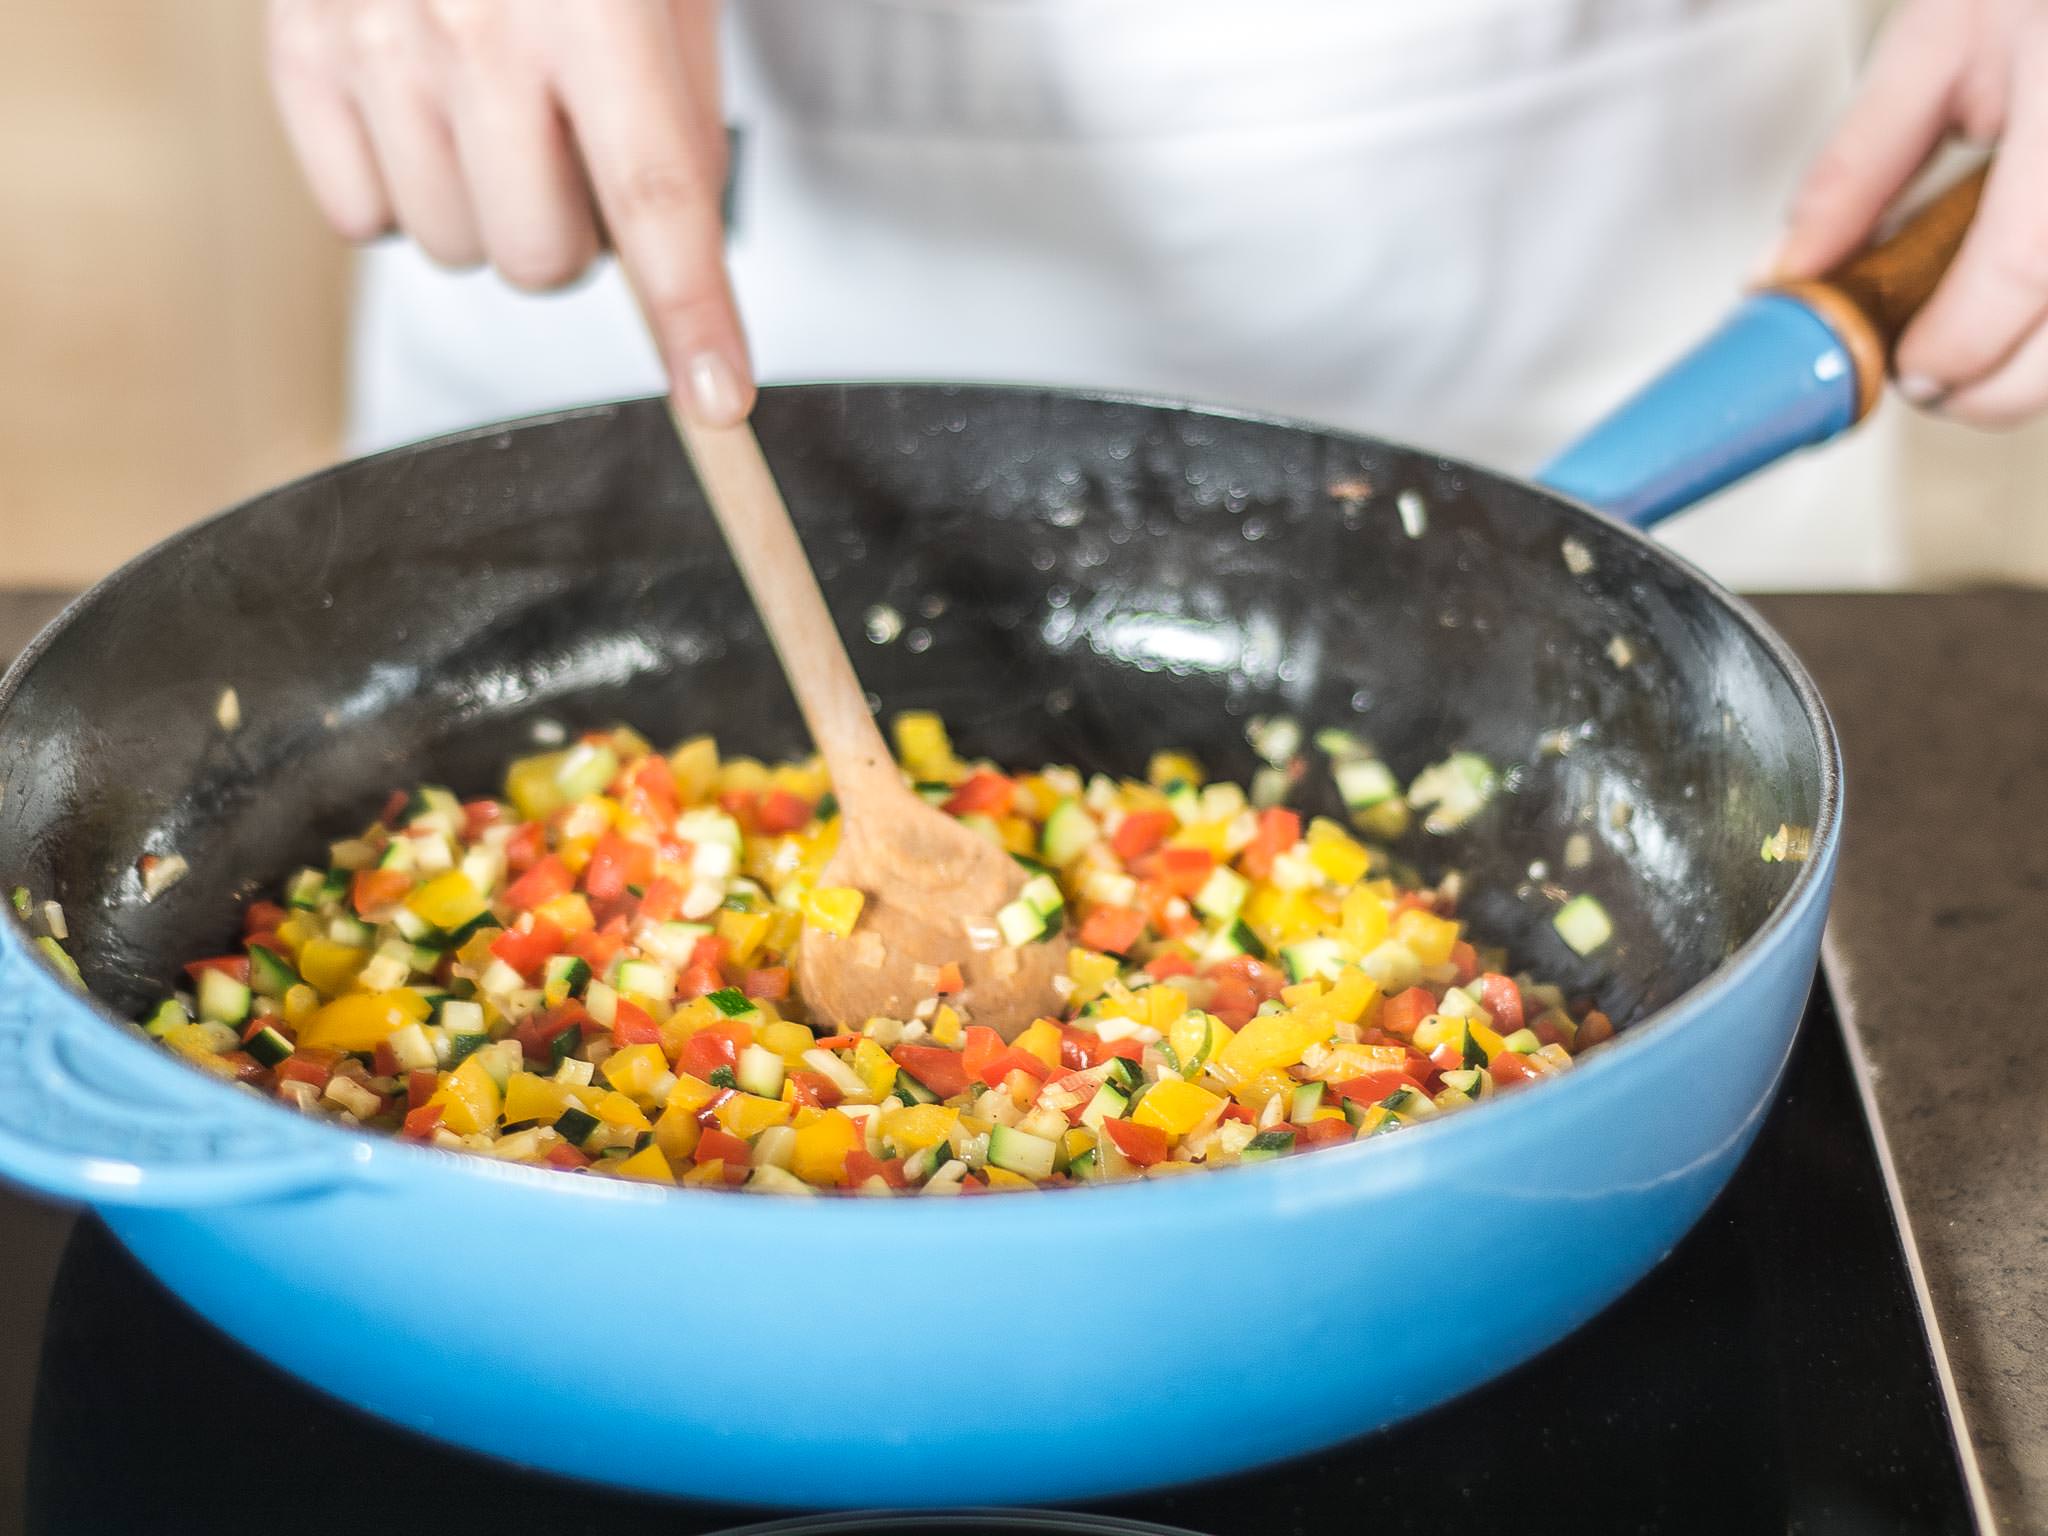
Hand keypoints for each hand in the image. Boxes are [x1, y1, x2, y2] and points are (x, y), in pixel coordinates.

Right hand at [265, 0, 751, 423]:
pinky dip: (405, 190)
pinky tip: (428, 117)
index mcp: (592, 5)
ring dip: (494, 212)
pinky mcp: (298, 49)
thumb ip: (680, 112)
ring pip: (455, 250)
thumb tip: (673, 250)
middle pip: (544, 260)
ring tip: (500, 116)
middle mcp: (474, 27)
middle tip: (578, 153)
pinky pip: (360, 216)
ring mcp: (374, 42)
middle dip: (583, 236)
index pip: (658, 206)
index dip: (692, 319)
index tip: (720, 403)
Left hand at [1774, 0, 2047, 426]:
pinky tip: (2021, 306)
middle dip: (1996, 387)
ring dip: (2031, 364)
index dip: (1958, 343)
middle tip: (1930, 377)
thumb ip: (1859, 166)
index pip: (2022, 268)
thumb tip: (1787, 271)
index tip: (1909, 371)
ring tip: (1972, 336)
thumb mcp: (1940, 42)